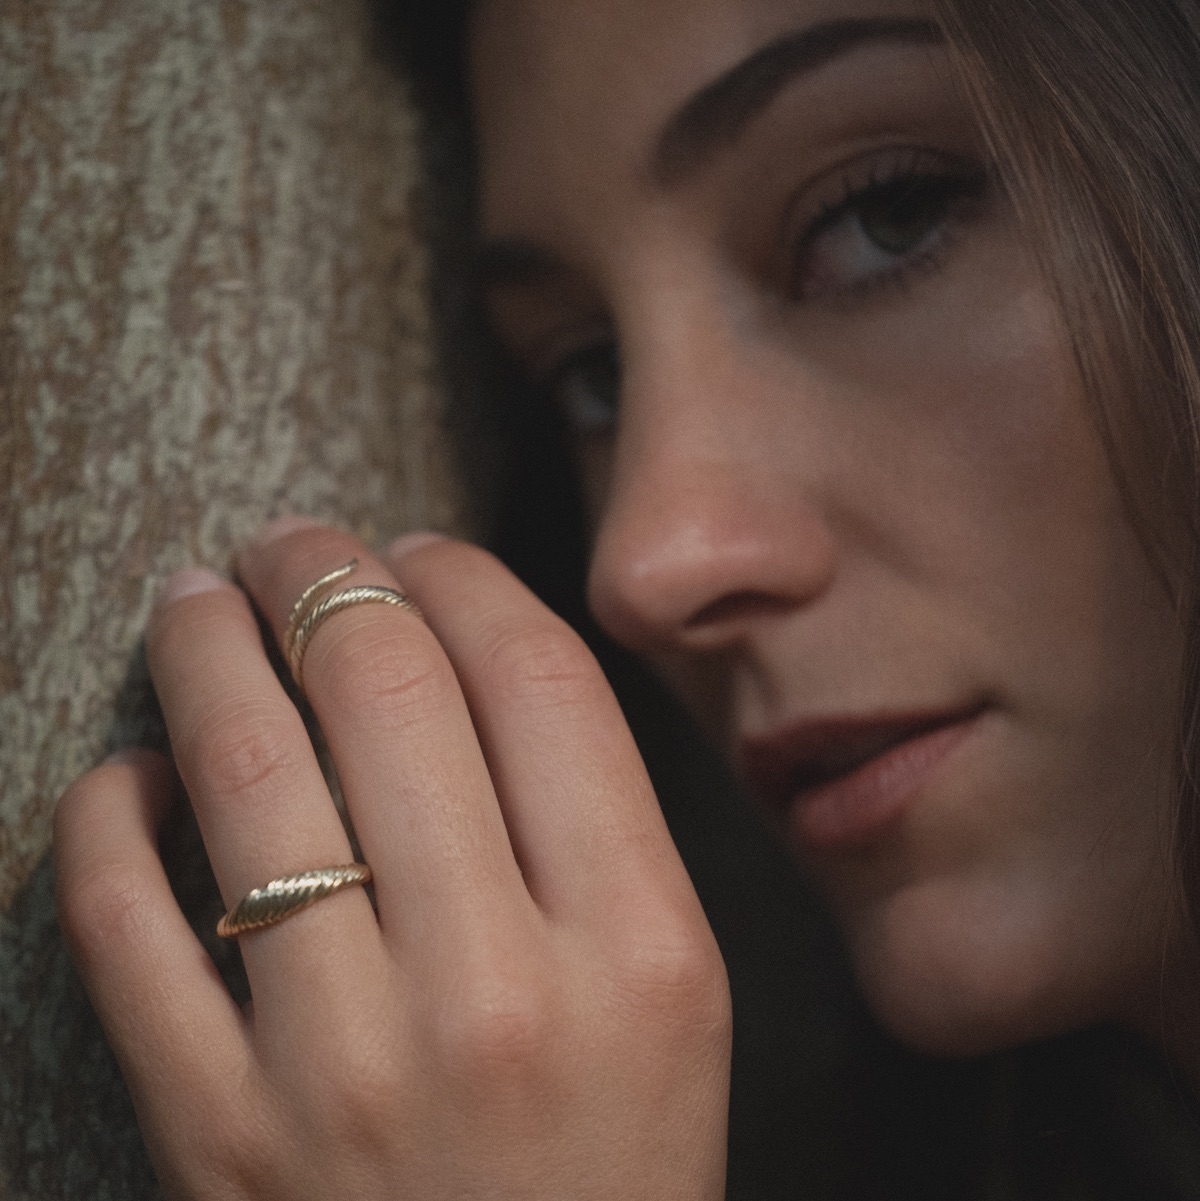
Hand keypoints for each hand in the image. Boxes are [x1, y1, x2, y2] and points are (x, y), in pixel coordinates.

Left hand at [54, 521, 730, 1199]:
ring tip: (197, 597)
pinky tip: (133, 772)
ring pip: (244, 769)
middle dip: (325, 574)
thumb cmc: (614, 1165)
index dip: (465, 578)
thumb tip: (469, 662)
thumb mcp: (673, 992)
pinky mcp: (215, 1141)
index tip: (420, 550)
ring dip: (204, 647)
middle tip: (294, 543)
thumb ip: (597, 827)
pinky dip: (110, 813)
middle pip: (387, 689)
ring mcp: (343, 1068)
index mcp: (639, 945)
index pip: (537, 681)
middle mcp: (498, 992)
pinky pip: (126, 920)